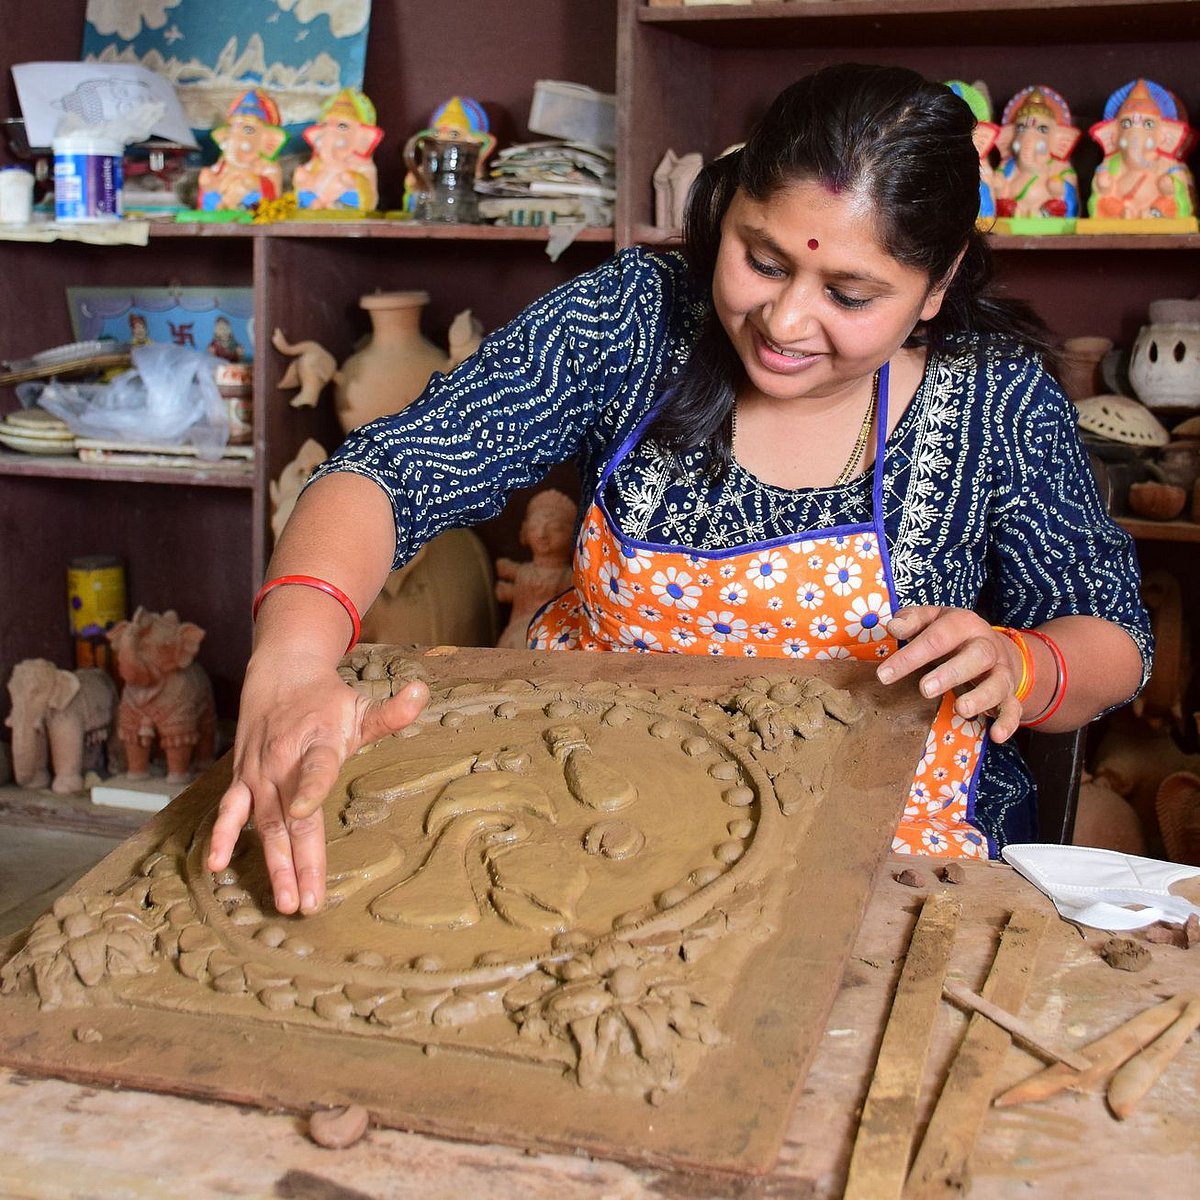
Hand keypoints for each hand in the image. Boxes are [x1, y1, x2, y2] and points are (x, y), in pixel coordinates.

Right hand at [206, 652, 428, 915]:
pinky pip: (229, 810)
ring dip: (274, 864)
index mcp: (318, 743)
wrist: (279, 675)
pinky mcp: (242, 780)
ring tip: (284, 900)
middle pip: (291, 815)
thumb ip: (391, 712)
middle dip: (299, 860)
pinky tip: (215, 865)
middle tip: (308, 902)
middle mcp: (284, 761)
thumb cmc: (327, 701)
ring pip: (266, 824)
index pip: (316, 768)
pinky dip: (221, 835)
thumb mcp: (361, 705)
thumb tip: (421, 692)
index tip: (303, 811)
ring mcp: (260, 774)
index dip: (309, 787)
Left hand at [875, 606, 1024, 743]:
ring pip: (999, 683)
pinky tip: (996, 735)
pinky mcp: (1009, 693)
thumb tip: (893, 627)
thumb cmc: (951, 634)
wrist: (992, 645)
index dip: (910, 656)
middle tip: (925, 689)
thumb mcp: (932, 619)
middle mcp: (986, 646)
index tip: (884, 675)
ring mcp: (1000, 671)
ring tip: (961, 709)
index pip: (937, 638)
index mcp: (964, 624)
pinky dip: (1008, 722)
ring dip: (981, 697)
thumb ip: (912, 620)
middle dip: (951, 673)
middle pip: (977, 656)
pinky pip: (1014, 708)